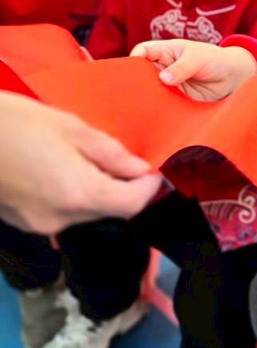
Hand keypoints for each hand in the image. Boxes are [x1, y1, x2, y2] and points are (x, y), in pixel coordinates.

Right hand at [0, 92, 161, 233]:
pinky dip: (70, 195)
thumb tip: (138, 169)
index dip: (147, 188)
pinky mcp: (22, 222)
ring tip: (87, 159)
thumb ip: (110, 153)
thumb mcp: (71, 127)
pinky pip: (59, 212)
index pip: (132, 204)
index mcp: (79, 194)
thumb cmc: (13, 122)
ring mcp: (39, 224)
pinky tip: (58, 169)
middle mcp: (62, 219)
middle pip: (109, 210)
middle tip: (122, 160)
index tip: (151, 170)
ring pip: (85, 212)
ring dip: (95, 192)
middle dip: (121, 188)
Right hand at [130, 40, 256, 100]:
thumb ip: (181, 67)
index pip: (143, 52)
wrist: (233, 78)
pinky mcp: (175, 99)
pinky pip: (163, 104)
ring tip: (144, 105)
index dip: (135, 59)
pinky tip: (157, 114)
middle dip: (137, 81)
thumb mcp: (198, 58)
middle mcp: (163, 68)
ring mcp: (168, 85)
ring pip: (151, 90)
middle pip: (142, 73)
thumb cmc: (215, 60)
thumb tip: (163, 79)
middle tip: (133, 92)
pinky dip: (160, 108)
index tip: (132, 70)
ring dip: (148, 97)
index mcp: (165, 51)